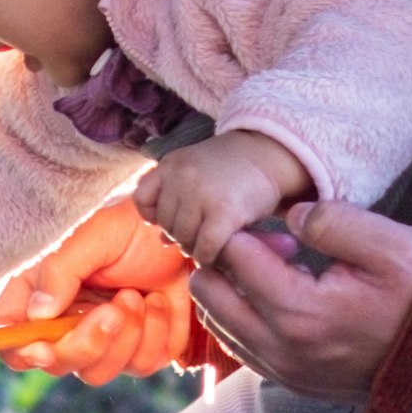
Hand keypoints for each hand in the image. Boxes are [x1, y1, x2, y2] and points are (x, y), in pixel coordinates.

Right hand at [0, 208, 196, 382]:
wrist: (186, 229)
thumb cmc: (133, 222)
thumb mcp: (94, 232)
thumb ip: (60, 270)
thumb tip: (38, 315)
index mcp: (40, 290)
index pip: (8, 334)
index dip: (17, 349)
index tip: (43, 346)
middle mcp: (66, 321)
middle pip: (55, 363)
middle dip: (86, 342)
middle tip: (114, 308)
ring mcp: (104, 339)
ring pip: (97, 372)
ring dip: (125, 335)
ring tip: (138, 294)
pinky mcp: (142, 349)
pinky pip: (141, 366)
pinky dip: (155, 334)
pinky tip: (160, 301)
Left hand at [134, 130, 312, 268]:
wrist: (270, 155)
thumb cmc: (232, 170)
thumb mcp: (196, 174)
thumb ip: (176, 201)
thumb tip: (162, 242)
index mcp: (170, 164)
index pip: (142, 199)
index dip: (154, 216)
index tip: (174, 220)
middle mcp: (181, 176)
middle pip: (166, 223)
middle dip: (180, 234)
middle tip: (200, 236)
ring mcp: (202, 193)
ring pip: (183, 238)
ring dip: (196, 248)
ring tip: (210, 244)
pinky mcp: (224, 212)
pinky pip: (205, 247)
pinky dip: (209, 257)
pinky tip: (218, 254)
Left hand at [188, 198, 411, 400]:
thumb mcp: (387, 243)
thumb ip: (329, 220)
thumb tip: (288, 217)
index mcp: (299, 311)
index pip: (232, 255)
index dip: (248, 229)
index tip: (281, 228)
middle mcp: (281, 349)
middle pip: (209, 292)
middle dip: (230, 259)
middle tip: (279, 248)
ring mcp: (284, 371)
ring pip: (218, 321)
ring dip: (236, 290)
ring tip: (286, 273)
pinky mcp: (292, 382)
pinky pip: (241, 346)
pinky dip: (246, 317)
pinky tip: (288, 300)